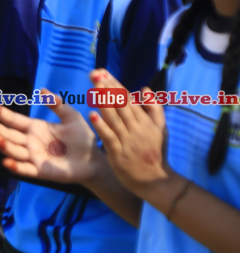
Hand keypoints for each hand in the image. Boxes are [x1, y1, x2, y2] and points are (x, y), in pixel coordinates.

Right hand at [0, 89, 100, 183]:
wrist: (96, 160)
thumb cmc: (84, 138)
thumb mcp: (71, 117)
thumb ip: (58, 105)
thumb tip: (42, 90)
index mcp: (35, 127)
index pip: (14, 119)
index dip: (2, 113)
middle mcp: (30, 142)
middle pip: (9, 134)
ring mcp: (33, 157)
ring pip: (14, 151)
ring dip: (3, 145)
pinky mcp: (40, 171)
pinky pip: (25, 169)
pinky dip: (15, 167)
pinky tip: (7, 162)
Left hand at [88, 71, 172, 194]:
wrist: (155, 180)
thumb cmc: (155, 152)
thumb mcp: (160, 129)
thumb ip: (154, 108)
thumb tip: (144, 89)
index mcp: (145, 121)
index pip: (127, 98)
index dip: (115, 85)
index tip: (103, 72)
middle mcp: (137, 128)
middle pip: (120, 105)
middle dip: (107, 88)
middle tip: (95, 74)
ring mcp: (127, 141)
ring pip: (114, 118)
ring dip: (103, 102)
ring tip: (93, 88)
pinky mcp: (118, 153)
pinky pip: (108, 138)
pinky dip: (101, 126)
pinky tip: (92, 115)